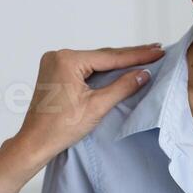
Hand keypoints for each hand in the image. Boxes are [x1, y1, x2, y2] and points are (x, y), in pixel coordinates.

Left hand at [11, 45, 165, 170]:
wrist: (35, 142)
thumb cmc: (60, 128)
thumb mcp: (97, 107)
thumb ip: (122, 87)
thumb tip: (143, 73)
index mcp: (67, 60)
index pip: (110, 57)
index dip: (137, 56)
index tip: (157, 52)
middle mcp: (58, 55)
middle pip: (102, 56)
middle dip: (129, 56)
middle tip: (155, 50)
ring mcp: (55, 63)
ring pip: (94, 61)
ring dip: (117, 62)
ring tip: (143, 56)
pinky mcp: (55, 72)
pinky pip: (84, 67)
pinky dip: (102, 70)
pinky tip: (119, 67)